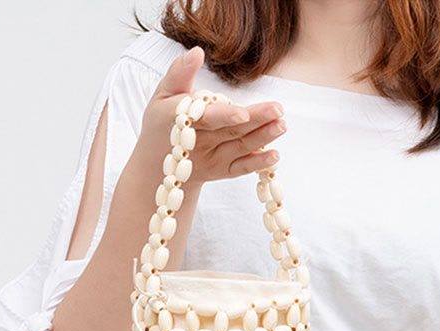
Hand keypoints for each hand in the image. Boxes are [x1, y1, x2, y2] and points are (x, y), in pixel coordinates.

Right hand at [133, 44, 287, 185]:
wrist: (158, 164)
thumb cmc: (162, 122)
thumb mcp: (162, 95)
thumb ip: (179, 73)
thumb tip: (197, 51)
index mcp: (182, 121)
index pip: (206, 118)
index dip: (225, 116)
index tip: (244, 113)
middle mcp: (199, 143)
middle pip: (231, 131)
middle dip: (256, 121)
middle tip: (278, 110)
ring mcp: (211, 159)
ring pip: (240, 147)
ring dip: (263, 138)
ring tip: (282, 124)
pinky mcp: (221, 171)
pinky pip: (241, 168)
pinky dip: (258, 163)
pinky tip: (275, 155)